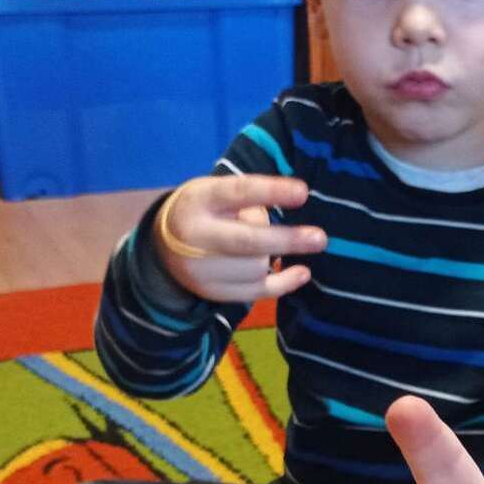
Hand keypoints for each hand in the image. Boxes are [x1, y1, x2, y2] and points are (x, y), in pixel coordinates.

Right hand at [156, 173, 327, 303]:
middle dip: (286, 240)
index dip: (271, 192)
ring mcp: (200, 269)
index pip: (238, 193)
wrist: (163, 243)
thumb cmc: (206, 209)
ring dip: (275, 255)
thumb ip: (249, 199)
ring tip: (278, 244)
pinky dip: (284, 283)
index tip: (303, 192)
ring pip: (255, 268)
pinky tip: (302, 272)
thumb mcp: (217, 191)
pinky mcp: (211, 292)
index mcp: (199, 200)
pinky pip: (256, 292)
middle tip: (320, 238)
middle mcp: (194, 235)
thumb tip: (287, 222)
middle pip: (247, 241)